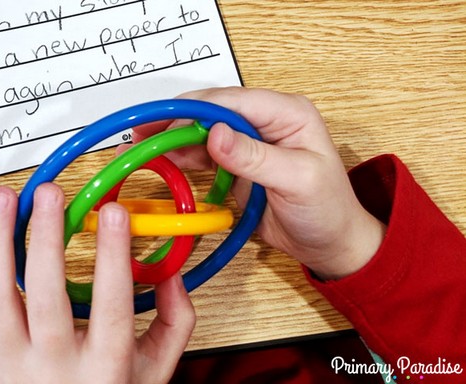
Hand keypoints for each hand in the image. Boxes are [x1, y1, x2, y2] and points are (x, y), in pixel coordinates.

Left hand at [0, 184, 194, 383]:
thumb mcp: (156, 369)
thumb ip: (174, 320)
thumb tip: (170, 274)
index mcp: (103, 364)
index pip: (111, 302)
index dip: (112, 253)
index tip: (114, 213)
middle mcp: (52, 364)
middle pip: (44, 293)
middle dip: (47, 237)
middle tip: (51, 196)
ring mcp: (10, 363)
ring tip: (6, 202)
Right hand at [130, 87, 385, 279]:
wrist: (329, 244)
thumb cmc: (326, 210)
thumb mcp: (297, 180)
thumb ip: (255, 157)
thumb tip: (214, 134)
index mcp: (286, 113)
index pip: (232, 102)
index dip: (193, 110)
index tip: (160, 123)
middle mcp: (265, 121)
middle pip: (211, 113)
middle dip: (175, 121)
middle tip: (140, 135)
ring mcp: (249, 143)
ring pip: (203, 132)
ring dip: (174, 139)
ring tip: (141, 148)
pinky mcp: (238, 164)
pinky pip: (205, 155)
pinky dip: (183, 158)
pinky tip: (163, 161)